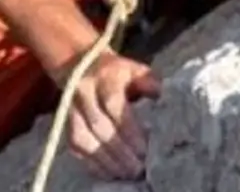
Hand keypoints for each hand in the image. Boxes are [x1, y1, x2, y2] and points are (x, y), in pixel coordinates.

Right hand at [61, 52, 160, 181]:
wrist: (82, 65)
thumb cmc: (118, 73)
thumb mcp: (136, 71)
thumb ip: (152, 84)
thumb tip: (173, 100)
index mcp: (105, 77)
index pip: (113, 105)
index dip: (129, 130)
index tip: (145, 149)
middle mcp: (84, 93)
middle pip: (99, 127)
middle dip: (120, 151)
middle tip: (140, 169)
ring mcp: (71, 110)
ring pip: (84, 140)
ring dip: (107, 161)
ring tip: (128, 174)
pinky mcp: (66, 124)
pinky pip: (76, 148)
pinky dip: (93, 163)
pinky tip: (111, 173)